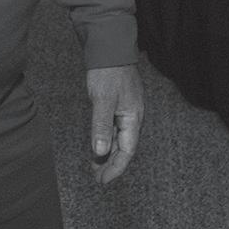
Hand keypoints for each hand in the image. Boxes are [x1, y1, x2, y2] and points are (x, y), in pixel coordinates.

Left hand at [87, 64, 143, 186]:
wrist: (110, 47)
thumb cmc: (108, 71)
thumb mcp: (103, 100)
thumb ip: (101, 126)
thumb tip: (100, 151)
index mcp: (133, 118)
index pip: (127, 151)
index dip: (115, 168)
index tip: (103, 180)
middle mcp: (133, 117)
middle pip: (124, 148)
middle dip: (111, 164)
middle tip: (97, 177)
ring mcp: (126, 111)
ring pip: (119, 139)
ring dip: (108, 153)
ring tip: (95, 165)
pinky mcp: (119, 105)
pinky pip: (114, 129)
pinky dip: (106, 139)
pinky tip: (98, 144)